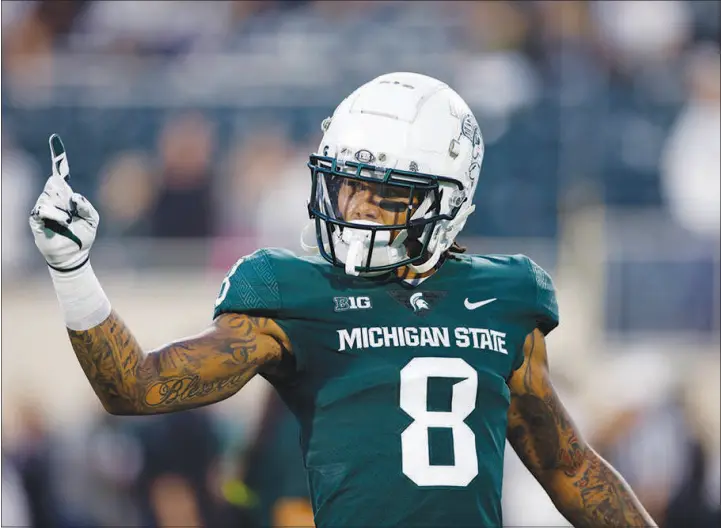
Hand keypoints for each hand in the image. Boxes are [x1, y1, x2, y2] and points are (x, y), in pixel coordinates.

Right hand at [29, 134, 99, 271]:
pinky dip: (56, 215)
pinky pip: (43, 209)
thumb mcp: (93, 219)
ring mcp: (43, 207)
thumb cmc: (83, 236)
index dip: (58, 156)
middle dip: (64, 195)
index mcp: (66, 195)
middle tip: (71, 212)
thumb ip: (87, 206)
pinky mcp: (36, 218)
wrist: (74, 255)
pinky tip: (64, 222)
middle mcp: (53, 198)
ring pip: (49, 196)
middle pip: (54, 183)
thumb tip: (74, 197)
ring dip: (63, 210)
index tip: (54, 138)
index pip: (60, 172)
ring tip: (68, 222)